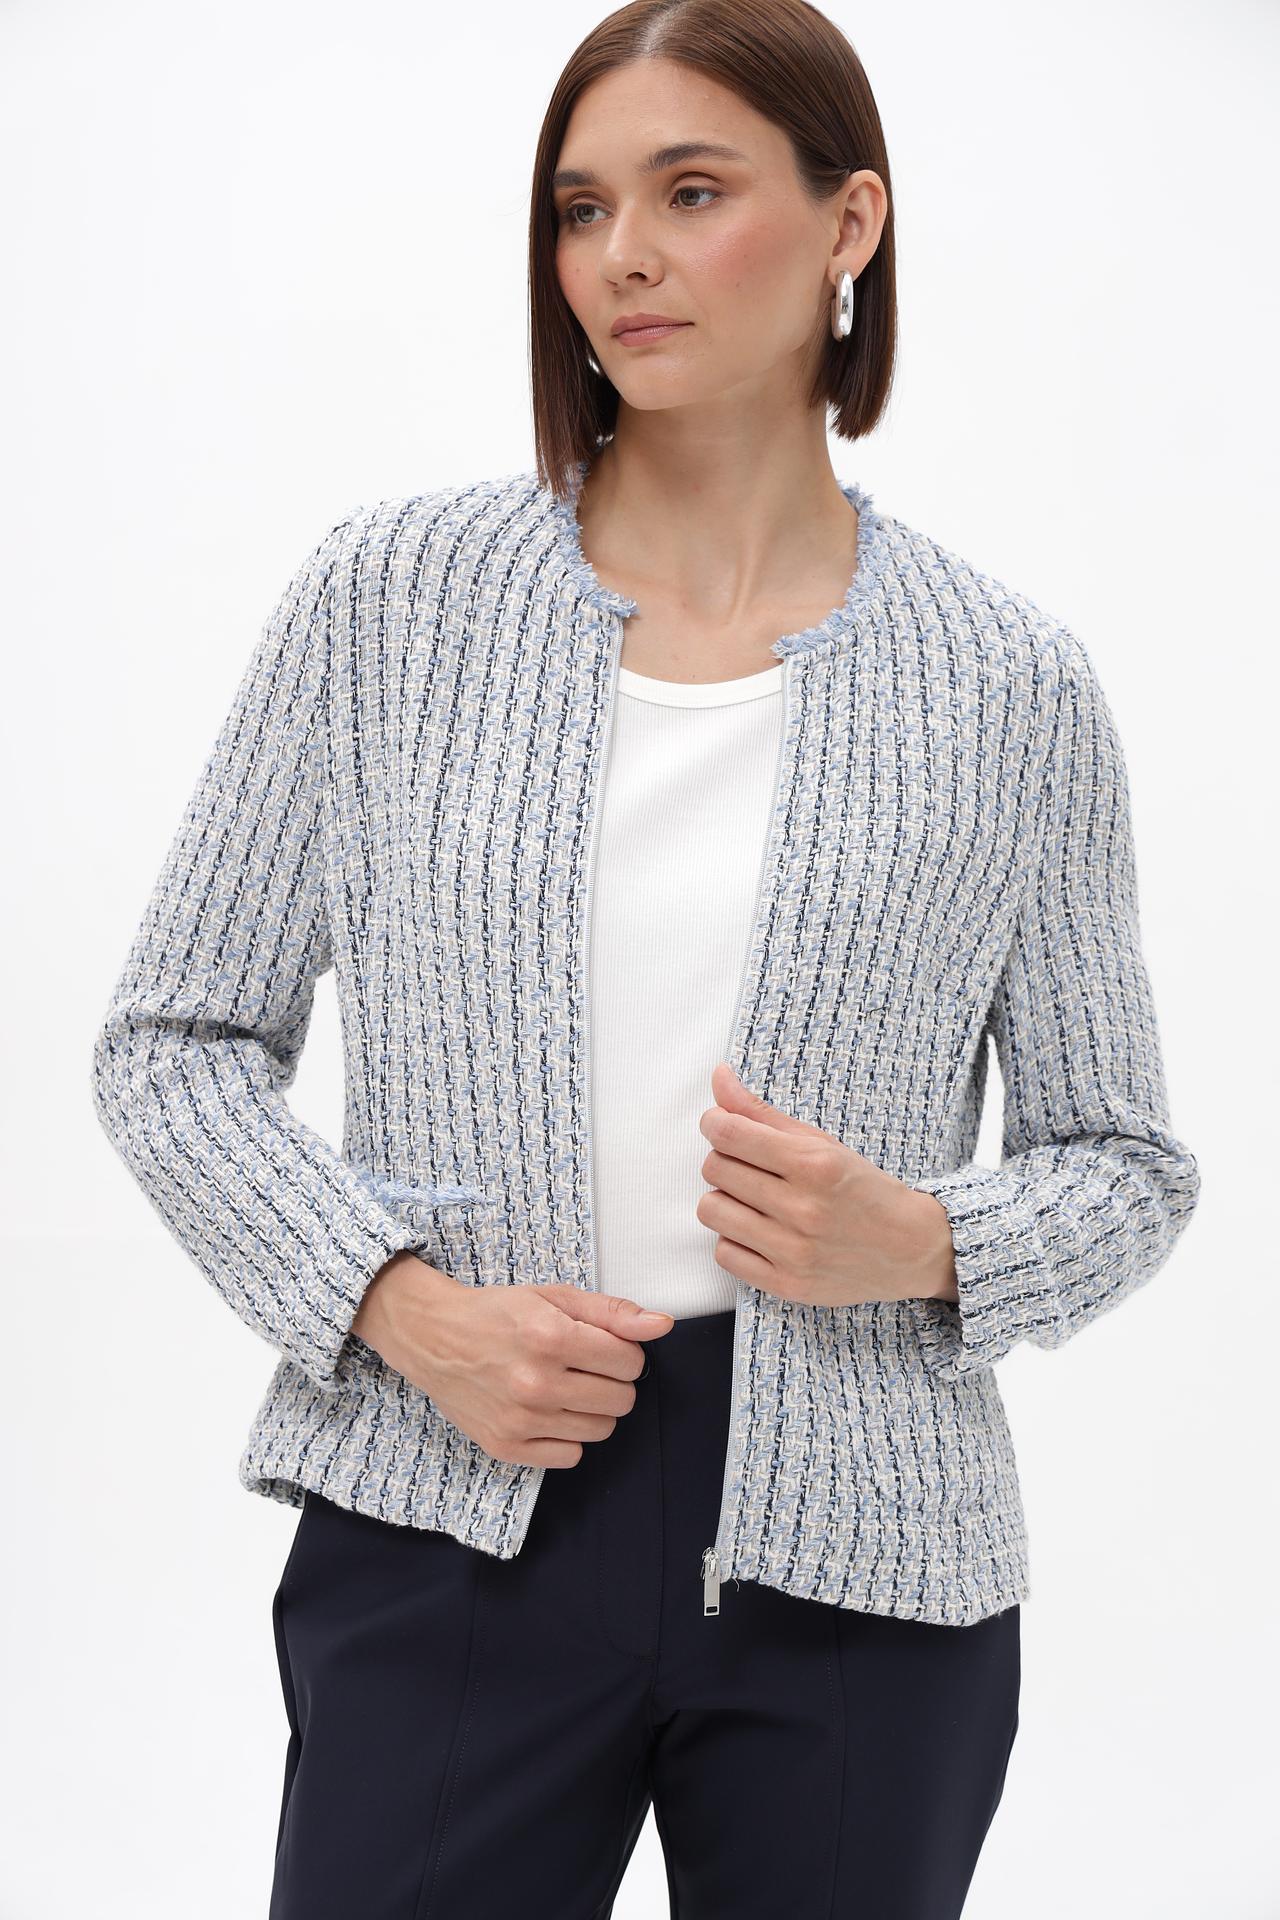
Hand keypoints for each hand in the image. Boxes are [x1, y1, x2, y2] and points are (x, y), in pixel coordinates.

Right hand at [353, 1254, 675, 1466]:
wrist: (433, 1338)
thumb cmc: (497, 1314)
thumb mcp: (555, 1297)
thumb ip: (613, 1312)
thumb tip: (661, 1326)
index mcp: (551, 1337)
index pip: (631, 1362)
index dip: (624, 1352)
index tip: (602, 1346)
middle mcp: (536, 1382)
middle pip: (621, 1400)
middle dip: (612, 1381)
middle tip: (583, 1366)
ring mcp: (520, 1419)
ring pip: (601, 1430)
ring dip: (592, 1409)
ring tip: (565, 1387)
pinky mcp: (506, 1446)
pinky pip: (571, 1456)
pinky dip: (567, 1436)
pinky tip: (549, 1412)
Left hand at [696, 1063, 957, 1308]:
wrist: (911, 1249)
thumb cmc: (863, 1189)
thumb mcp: (821, 1143)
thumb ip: (763, 1113)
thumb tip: (718, 1076)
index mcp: (815, 1165)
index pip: (729, 1134)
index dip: (715, 1123)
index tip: (721, 1125)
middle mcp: (804, 1208)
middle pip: (715, 1169)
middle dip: (724, 1159)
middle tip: (748, 1164)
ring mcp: (795, 1251)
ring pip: (711, 1210)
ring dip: (724, 1199)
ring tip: (750, 1199)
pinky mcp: (788, 1284)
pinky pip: (724, 1254)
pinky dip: (734, 1239)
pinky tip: (759, 1231)